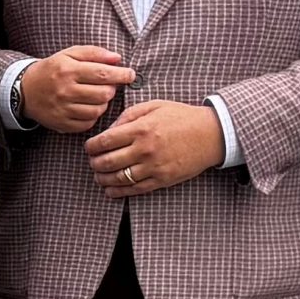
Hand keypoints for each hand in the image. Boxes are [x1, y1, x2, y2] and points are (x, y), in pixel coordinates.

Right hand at [18, 46, 136, 131]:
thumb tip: (117, 59)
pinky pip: (88, 123)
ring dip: (103, 103)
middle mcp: (65, 90)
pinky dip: (93, 116)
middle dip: (111, 89)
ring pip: (98, 110)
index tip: (130, 74)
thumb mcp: (69, 54)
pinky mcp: (62, 123)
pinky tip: (88, 107)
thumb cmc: (52, 69)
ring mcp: (63, 109)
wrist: (25, 90)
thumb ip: (94, 53)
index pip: (103, 74)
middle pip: (104, 94)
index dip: (121, 75)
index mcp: (68, 70)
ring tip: (96, 96)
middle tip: (108, 85)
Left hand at [86, 100, 224, 198]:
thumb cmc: (180, 117)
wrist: (210, 134)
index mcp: (140, 129)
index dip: (91, 147)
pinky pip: (135, 189)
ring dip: (103, 179)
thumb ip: (127, 116)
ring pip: (118, 179)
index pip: (104, 142)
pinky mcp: (162, 180)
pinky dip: (118, 192)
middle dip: (94, 164)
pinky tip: (111, 190)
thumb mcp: (153, 106)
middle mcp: (144, 149)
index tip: (89, 148)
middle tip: (92, 162)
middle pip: (107, 162)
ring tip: (99, 176)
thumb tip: (109, 130)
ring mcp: (153, 167)